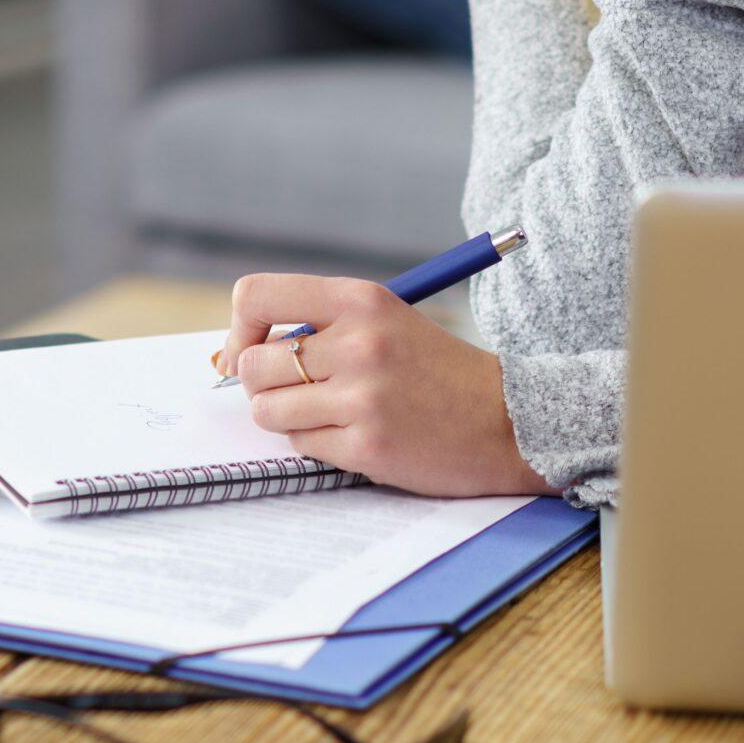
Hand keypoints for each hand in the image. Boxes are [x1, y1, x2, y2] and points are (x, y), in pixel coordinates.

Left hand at [212, 274, 557, 499]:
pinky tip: (355, 435)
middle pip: (252, 364)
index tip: (247, 349)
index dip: (238, 328)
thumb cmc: (435, 371)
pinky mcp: (369, 445)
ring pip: (267, 410)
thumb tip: (234, 353)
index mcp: (360, 300)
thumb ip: (318, 327)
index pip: (255, 296)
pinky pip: (301, 445)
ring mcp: (363, 397)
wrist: (509, 420)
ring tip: (327, 413)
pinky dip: (316, 444)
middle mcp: (358, 343)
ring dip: (286, 417)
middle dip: (262, 383)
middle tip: (297, 391)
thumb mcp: (383, 321)